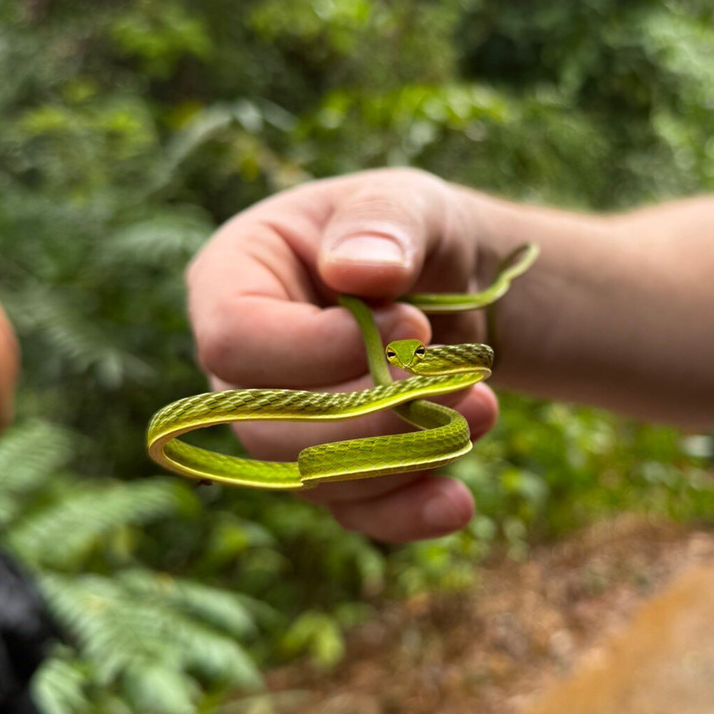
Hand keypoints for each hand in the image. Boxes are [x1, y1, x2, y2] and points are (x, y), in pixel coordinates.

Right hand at [186, 169, 498, 541]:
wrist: (451, 286)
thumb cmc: (411, 231)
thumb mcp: (405, 202)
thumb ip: (382, 222)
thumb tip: (358, 270)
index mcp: (231, 279)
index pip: (236, 337)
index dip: (320, 347)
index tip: (414, 323)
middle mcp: (239, 364)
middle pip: (268, 425)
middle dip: (373, 414)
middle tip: (462, 380)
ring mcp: (278, 424)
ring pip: (310, 476)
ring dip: (402, 456)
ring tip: (483, 411)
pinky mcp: (328, 466)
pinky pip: (350, 509)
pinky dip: (403, 511)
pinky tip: (455, 504)